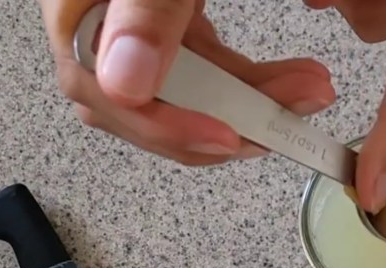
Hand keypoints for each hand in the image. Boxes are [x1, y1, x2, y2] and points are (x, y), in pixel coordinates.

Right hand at [40, 0, 336, 165]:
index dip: (165, 128)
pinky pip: (197, 68)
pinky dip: (242, 80)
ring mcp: (127, 21)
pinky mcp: (161, 18)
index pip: (105, 92)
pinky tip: (286, 77)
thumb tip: (123, 79)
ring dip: (244, 101)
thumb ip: (147, 8)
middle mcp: (96, 20)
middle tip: (290, 117)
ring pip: (177, 92)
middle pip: (144, 104)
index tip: (230, 136)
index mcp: (79, 6)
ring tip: (307, 89)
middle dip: (221, 118)